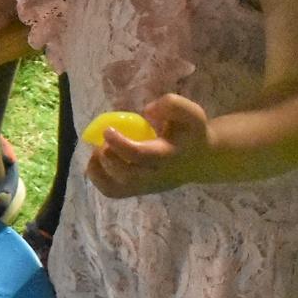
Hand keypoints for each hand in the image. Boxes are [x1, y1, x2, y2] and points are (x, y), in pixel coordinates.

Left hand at [86, 94, 211, 197]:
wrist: (199, 160)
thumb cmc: (190, 133)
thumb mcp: (191, 113)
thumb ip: (171, 106)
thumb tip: (147, 113)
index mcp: (168, 156)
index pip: (141, 155)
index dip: (119, 143)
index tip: (107, 129)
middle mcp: (155, 176)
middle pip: (127, 176)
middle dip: (108, 157)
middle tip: (102, 141)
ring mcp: (144, 187)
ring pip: (115, 189)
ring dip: (99, 169)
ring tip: (99, 150)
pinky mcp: (136, 190)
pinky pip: (111, 191)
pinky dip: (98, 177)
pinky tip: (99, 159)